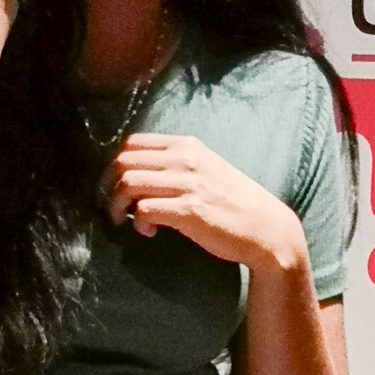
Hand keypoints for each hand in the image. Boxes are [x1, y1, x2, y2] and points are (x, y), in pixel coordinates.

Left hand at [106, 134, 304, 273]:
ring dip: (118, 205)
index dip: (114, 165)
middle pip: (124, 161)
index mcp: (186, 146)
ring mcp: (188, 183)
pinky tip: (148, 231)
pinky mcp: (190, 210)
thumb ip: (175, 165)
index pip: (133, 143)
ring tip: (126, 220)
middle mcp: (185, 158)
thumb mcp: (205, 169)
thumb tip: (138, 175)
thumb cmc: (232, 202)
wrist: (264, 228)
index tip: (114, 186)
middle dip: (109, 187)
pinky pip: (145, 210)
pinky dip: (138, 223)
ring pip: (129, 183)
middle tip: (114, 207)